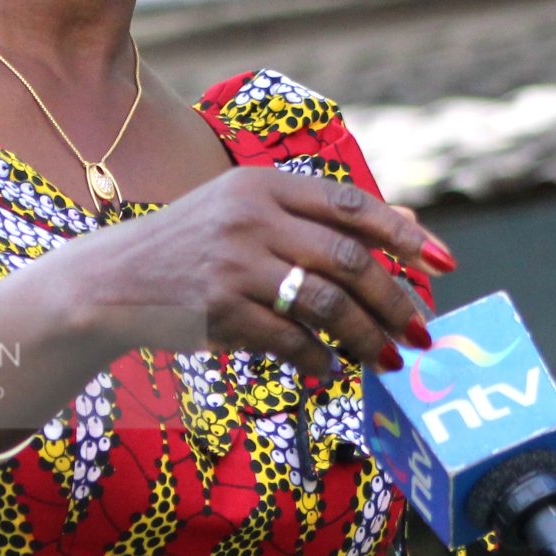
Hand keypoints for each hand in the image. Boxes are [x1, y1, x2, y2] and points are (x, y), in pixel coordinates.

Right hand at [65, 168, 454, 376]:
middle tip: (420, 331)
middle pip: (350, 259)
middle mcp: (252, 217)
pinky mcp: (219, 308)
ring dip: (365, 336)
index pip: (352, 206)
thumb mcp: (250, 213)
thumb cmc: (192, 247)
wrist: (110, 281)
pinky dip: (317, 359)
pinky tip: (329, 370)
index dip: (405, 235)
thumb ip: (323, 216)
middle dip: (395, 300)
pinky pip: (289, 339)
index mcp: (264, 185)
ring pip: (327, 303)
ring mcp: (234, 263)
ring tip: (385, 359)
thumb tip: (408, 218)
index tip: (444, 263)